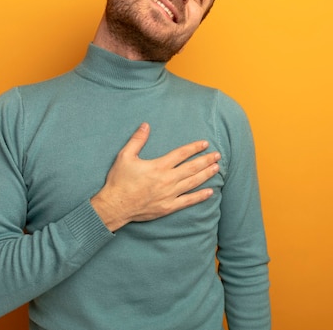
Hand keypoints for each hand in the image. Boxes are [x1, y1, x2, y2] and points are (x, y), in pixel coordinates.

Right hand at [91, 122, 220, 231]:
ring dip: (206, 175)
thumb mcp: (125, 156)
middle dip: (206, 160)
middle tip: (217, 155)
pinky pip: (188, 201)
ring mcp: (169, 194)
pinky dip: (200, 196)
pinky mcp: (168, 207)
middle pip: (191, 168)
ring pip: (193, 183)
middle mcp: (167, 180)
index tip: (205, 144)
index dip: (194, 148)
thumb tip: (145, 125)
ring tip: (217, 168)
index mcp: (158, 166)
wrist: (115, 206)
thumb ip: (137, 140)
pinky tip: (210, 192)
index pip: (181, 154)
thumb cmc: (119, 181)